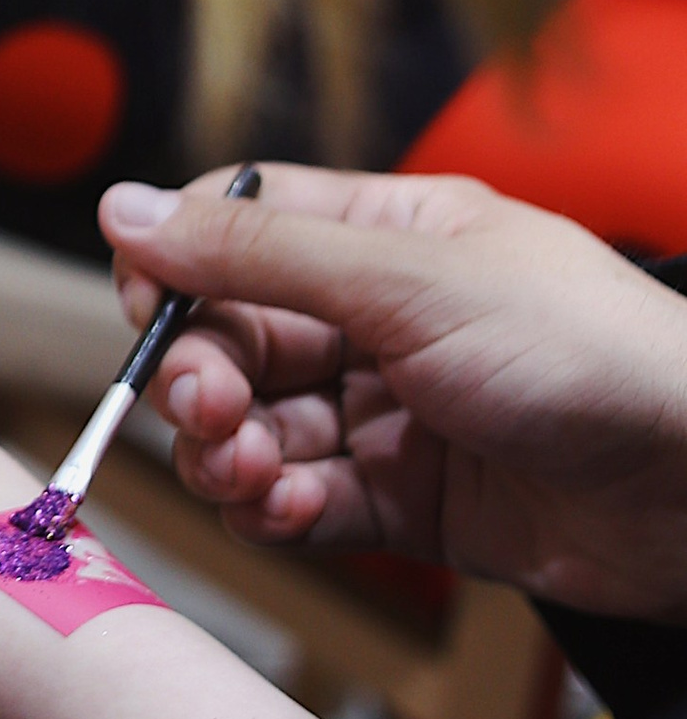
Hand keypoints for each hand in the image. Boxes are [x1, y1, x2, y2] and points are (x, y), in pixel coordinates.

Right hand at [102, 164, 686, 614]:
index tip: (152, 312)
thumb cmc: (592, 355)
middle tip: (211, 409)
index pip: (239, 230)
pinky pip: (302, 503)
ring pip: (255, 430)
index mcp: (388, 236)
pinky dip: (275, 510)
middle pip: (233, 338)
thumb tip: (125, 208)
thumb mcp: (410, 281)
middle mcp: (381, 319)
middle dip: (201, 377)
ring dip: (229, 454)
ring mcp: (393, 413)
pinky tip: (287, 509)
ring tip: (253, 471)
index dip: (179, 270)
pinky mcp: (408, 502)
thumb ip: (258, 252)